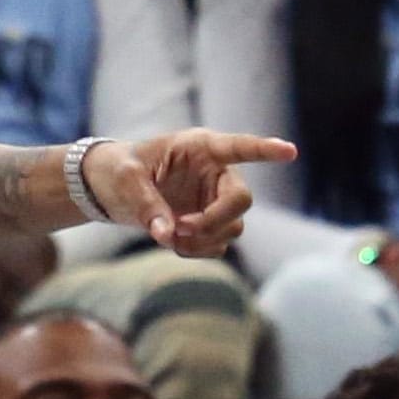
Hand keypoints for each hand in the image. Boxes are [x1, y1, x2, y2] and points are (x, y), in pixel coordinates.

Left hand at [82, 130, 297, 257]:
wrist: (110, 188)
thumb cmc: (119, 169)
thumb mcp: (125, 178)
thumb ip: (146, 203)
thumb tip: (166, 234)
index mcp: (199, 148)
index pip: (238, 147)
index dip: (264, 150)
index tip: (289, 151)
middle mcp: (216, 173)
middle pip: (241, 200)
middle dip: (215, 220)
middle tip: (182, 228)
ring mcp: (216, 200)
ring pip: (232, 227)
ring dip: (204, 239)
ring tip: (168, 236)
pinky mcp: (210, 223)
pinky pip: (219, 244)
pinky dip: (198, 250)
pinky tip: (172, 242)